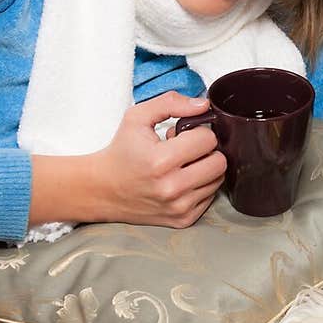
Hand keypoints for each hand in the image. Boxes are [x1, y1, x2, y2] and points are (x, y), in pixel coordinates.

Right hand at [30, 91, 226, 229]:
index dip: (197, 132)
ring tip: (182, 164)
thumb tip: (204, 105)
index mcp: (160, 161)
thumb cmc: (121, 151)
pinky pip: (210, 197)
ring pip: (218, 179)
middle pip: (219, 162)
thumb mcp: (137, 117)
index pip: (208, 140)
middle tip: (187, 149)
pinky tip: (181, 180)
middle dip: (206, 150)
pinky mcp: (183, 220)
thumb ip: (171, 103)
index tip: (182, 135)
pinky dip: (200, 186)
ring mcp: (179, 207)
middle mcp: (172, 188)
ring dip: (205, 168)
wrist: (102, 189)